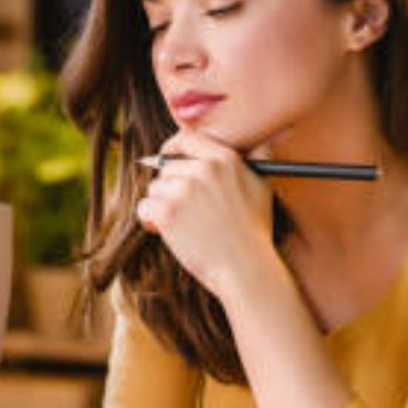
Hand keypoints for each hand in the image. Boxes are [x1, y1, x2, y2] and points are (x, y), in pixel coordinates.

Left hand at [136, 131, 278, 301]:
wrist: (245, 268)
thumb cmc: (253, 232)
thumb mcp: (262, 186)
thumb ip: (255, 158)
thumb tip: (256, 141)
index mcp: (225, 159)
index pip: (187, 139)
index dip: (172, 150)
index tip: (165, 158)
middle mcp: (203, 170)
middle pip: (167, 169)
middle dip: (169, 189)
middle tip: (179, 210)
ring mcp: (184, 190)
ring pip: (155, 189)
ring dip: (160, 206)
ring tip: (181, 226)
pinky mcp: (167, 212)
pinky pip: (144, 207)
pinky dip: (149, 221)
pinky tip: (165, 232)